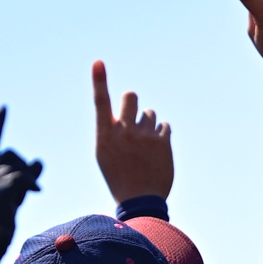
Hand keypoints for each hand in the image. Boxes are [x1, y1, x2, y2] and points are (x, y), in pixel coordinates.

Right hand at [0, 105, 43, 235]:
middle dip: (23, 168)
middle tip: (27, 187)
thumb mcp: (16, 190)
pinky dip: (29, 183)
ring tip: (21, 197)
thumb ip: (27, 173)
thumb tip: (39, 160)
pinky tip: (37, 190)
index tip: (4, 107)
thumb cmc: (1, 213)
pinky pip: (16, 178)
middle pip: (11, 155)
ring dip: (25, 179)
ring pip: (15, 167)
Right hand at [91, 62, 172, 201]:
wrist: (140, 201)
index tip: (98, 62)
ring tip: (145, 146)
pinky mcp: (163, 141)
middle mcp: (124, 131)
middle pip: (132, 96)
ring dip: (148, 124)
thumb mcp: (106, 153)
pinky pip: (164, 126)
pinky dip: (161, 136)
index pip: (101, 102)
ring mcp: (145, 135)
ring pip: (150, 113)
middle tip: (134, 120)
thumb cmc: (119, 176)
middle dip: (133, 103)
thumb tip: (126, 111)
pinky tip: (156, 152)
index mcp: (105, 135)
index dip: (99, 81)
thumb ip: (113, 129)